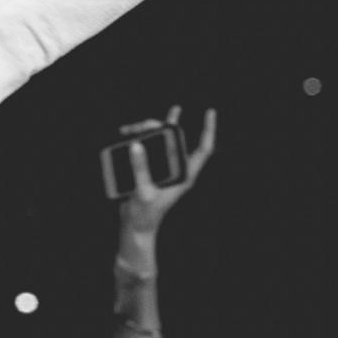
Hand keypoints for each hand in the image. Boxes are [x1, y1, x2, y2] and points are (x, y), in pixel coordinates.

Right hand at [118, 105, 216, 236]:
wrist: (135, 225)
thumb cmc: (145, 214)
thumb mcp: (143, 192)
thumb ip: (141, 169)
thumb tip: (138, 145)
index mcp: (185, 175)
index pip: (203, 149)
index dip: (208, 130)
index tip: (210, 112)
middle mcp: (177, 168)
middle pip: (175, 137)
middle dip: (159, 126)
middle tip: (140, 126)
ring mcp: (165, 166)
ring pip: (160, 138)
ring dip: (146, 130)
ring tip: (128, 129)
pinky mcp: (152, 166)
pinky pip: (149, 145)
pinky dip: (139, 138)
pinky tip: (129, 132)